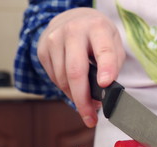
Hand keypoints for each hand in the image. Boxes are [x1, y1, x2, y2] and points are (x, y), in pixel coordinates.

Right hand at [37, 8, 125, 126]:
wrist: (74, 19)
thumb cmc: (98, 36)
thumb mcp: (114, 44)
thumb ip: (113, 66)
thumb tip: (104, 92)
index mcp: (97, 28)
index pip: (103, 51)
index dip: (106, 68)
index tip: (105, 84)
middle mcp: (73, 31)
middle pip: (75, 72)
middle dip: (83, 100)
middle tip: (90, 118)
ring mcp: (54, 40)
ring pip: (63, 79)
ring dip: (75, 97)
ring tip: (87, 103)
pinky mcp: (42, 50)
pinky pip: (54, 79)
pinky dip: (66, 89)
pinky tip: (74, 87)